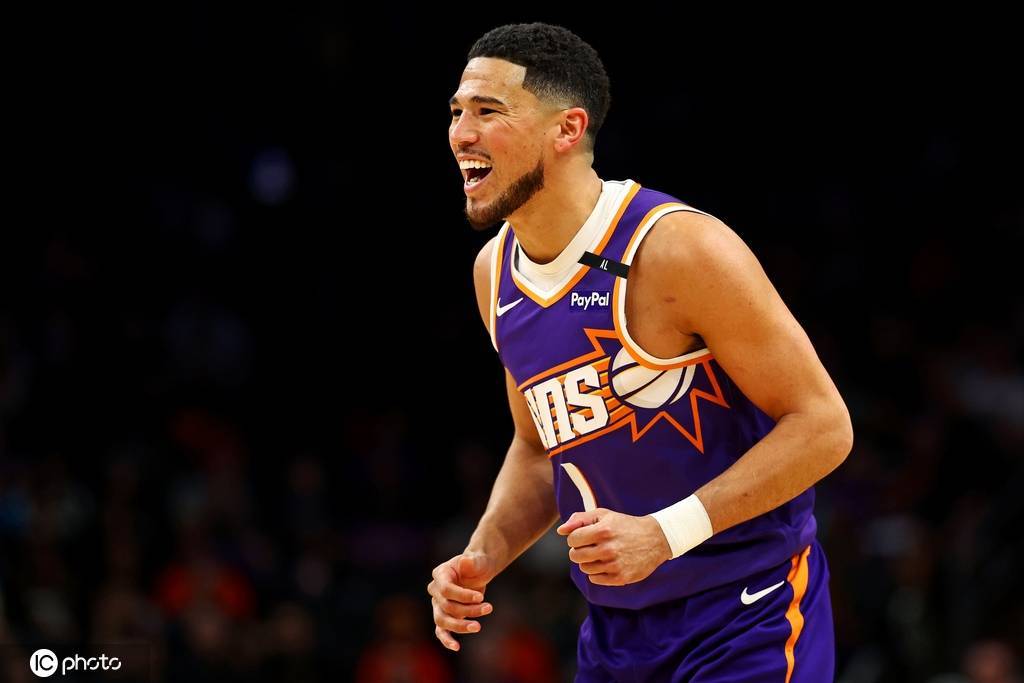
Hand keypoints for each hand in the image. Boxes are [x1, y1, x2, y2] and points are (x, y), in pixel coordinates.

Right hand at [426, 553, 495, 650]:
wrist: (477, 571)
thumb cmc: (477, 564)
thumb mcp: (477, 559)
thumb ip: (471, 560)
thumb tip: (466, 560)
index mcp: (440, 574)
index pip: (446, 590)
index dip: (463, 596)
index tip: (481, 597)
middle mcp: (435, 590)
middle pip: (446, 607)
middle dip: (468, 610)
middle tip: (489, 608)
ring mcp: (438, 604)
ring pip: (443, 620)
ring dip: (461, 625)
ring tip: (478, 626)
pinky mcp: (444, 616)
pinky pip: (441, 631)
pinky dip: (447, 639)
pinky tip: (456, 647)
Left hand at [556, 508, 671, 585]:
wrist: (655, 539)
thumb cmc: (625, 525)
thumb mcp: (603, 515)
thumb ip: (580, 519)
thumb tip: (560, 530)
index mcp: (602, 530)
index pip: (572, 540)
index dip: (576, 538)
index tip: (585, 536)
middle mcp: (608, 548)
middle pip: (575, 556)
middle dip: (579, 550)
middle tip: (591, 546)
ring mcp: (614, 564)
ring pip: (584, 568)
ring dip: (588, 561)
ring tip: (600, 554)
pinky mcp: (620, 578)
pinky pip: (595, 579)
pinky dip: (597, 572)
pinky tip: (606, 563)